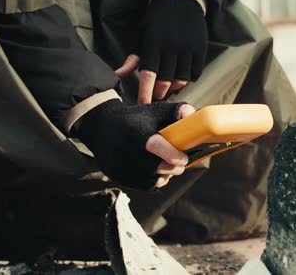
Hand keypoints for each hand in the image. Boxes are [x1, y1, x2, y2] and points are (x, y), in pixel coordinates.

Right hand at [73, 99, 195, 189]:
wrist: (102, 128)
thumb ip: (176, 111)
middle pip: (155, 167)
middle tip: (181, 163)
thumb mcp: (155, 110)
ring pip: (151, 180)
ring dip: (165, 176)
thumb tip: (192, 115)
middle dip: (173, 168)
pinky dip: (154, 181)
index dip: (171, 154)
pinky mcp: (117, 176)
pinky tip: (157, 172)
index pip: (153, 145)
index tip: (184, 158)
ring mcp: (119, 164)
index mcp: (136, 130)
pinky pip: (143, 186)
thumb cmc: (136, 118)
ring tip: (168, 166)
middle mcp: (125, 148)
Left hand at [137, 0, 207, 103]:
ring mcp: (187, 48)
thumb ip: (132, 59)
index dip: (146, 92)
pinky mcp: (200, 49)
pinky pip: (194, 74)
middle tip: (157, 93)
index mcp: (153, 44)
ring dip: (173, 87)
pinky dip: (188, 78)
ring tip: (168, 84)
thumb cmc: (156, 21)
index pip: (148, 75)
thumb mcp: (141, 36)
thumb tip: (117, 75)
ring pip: (181, 80)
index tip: (143, 104)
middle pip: (165, 81)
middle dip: (159, 92)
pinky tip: (181, 75)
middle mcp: (171, 47)